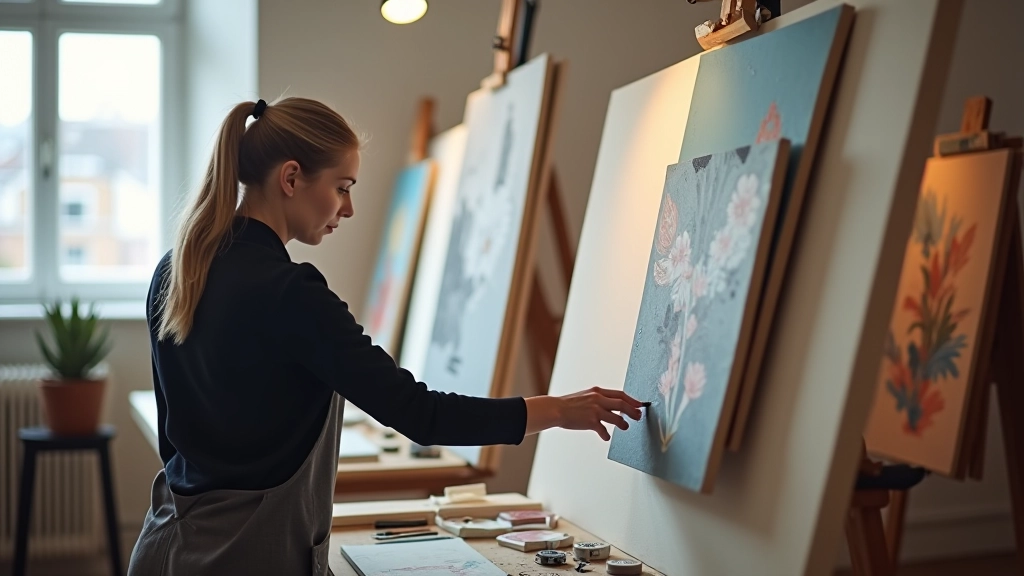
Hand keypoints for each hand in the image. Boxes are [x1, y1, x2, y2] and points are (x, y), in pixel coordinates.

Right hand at [524, 387, 645, 439]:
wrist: (556, 409)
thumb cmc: (568, 404)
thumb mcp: (585, 396)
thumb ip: (598, 399)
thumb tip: (610, 407)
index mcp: (597, 391)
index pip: (620, 394)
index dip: (632, 400)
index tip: (639, 405)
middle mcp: (598, 399)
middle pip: (622, 404)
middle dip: (633, 411)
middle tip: (638, 416)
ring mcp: (595, 410)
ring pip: (617, 417)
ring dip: (623, 423)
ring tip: (625, 427)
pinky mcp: (591, 421)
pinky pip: (604, 430)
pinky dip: (606, 434)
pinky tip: (606, 436)